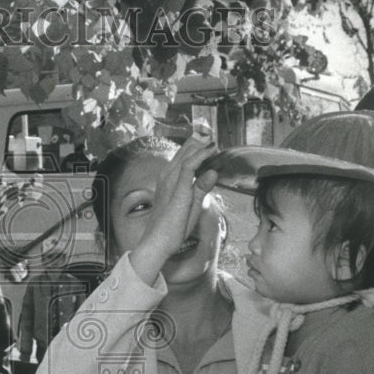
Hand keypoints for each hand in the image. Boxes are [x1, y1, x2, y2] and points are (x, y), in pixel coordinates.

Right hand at [130, 136, 218, 284]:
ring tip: (215, 135)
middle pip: (185, 151)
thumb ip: (201, 187)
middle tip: (213, 131)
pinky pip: (190, 165)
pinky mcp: (178, 188)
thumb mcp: (192, 205)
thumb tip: (212, 172)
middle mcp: (168, 176)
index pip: (184, 157)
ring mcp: (171, 180)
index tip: (211, 139)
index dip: (197, 146)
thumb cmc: (172, 228)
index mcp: (168, 179)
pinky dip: (202, 155)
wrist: (158, 242)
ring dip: (202, 144)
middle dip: (200, 140)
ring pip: (188, 154)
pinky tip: (211, 149)